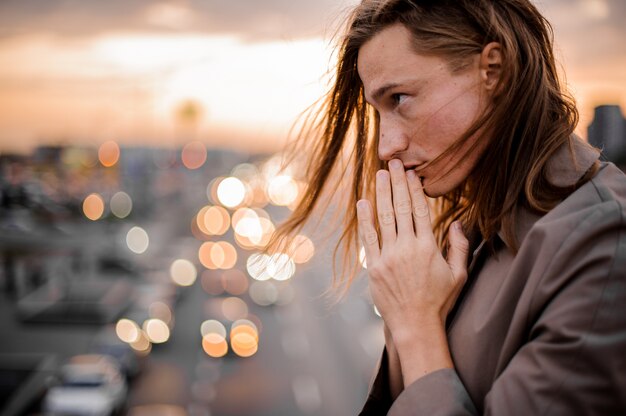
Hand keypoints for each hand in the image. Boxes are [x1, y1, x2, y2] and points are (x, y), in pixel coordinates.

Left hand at [356, 159, 469, 338]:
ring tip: (380, 174)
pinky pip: (368, 238)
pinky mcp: (374, 266)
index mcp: (428, 247)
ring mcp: (388, 256)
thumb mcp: (458, 275)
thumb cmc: (439, 301)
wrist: (416, 325)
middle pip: (401, 208)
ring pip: (384, 218)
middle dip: (397, 183)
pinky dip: (365, 219)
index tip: (411, 173)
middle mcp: (407, 248)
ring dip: (382, 193)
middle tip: (393, 163)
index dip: (414, 189)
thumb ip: (459, 247)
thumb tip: (456, 222)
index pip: (420, 210)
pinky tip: (363, 202)